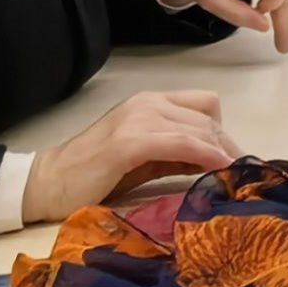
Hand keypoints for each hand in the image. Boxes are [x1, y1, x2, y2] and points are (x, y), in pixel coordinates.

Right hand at [23, 90, 241, 223]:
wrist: (48, 183)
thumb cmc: (96, 175)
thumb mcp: (146, 160)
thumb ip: (178, 155)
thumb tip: (217, 162)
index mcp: (151, 103)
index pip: (205, 105)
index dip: (223, 133)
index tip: (233, 161)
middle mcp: (147, 104)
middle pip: (207, 117)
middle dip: (227, 146)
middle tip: (239, 174)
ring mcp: (138, 119)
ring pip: (197, 129)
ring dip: (221, 152)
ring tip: (234, 176)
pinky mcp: (129, 142)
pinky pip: (180, 143)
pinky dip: (204, 155)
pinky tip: (218, 169)